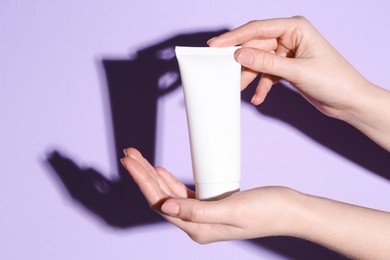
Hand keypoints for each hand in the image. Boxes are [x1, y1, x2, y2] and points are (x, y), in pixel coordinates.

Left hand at [120, 148, 301, 243]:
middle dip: (143, 174)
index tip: (130, 162)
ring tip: (139, 158)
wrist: (290, 210)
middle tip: (128, 154)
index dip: (143, 182)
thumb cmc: (267, 211)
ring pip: (169, 193)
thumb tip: (164, 207)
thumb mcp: (232, 210)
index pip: (160, 203)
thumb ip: (197, 211)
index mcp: (198, 228)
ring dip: (153, 175)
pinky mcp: (211, 205)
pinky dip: (169, 180)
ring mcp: (203, 215)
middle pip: (161, 197)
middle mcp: (197, 224)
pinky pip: (183, 193)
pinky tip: (161, 171)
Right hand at [208, 16, 372, 119]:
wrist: (349, 102)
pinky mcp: (286, 68)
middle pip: (255, 46)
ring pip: (259, 62)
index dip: (235, 36)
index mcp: (295, 28)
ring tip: (240, 89)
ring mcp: (287, 54)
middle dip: (242, 62)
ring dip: (250, 76)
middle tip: (225, 71)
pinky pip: (267, 74)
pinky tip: (258, 98)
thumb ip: (267, 62)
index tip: (216, 44)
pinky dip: (262, 86)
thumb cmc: (334, 80)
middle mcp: (289, 38)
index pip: (258, 29)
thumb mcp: (297, 70)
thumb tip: (240, 54)